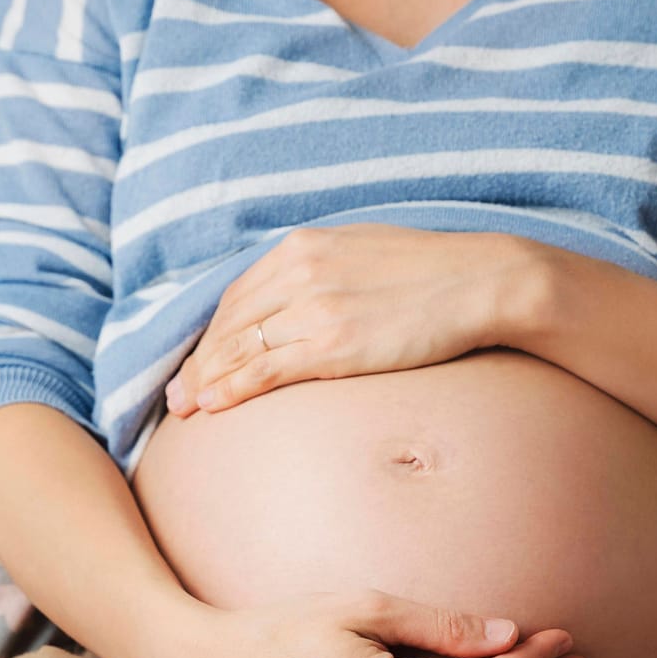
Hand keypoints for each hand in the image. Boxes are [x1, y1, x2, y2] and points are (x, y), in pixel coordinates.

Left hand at [164, 224, 543, 415]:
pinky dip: (231, 388)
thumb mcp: (365, 253)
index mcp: (304, 247)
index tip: (200, 360)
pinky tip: (213, 407)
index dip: (213, 334)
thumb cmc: (433, 274)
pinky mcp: (331, 343)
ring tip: (184, 410)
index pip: (239, 295)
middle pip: (230, 324)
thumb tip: (305, 299)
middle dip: (199, 362)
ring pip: (238, 349)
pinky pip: (264, 370)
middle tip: (175, 396)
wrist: (481, 281)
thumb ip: (326, 271)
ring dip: (205, 381)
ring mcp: (313, 308)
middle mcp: (299, 272)